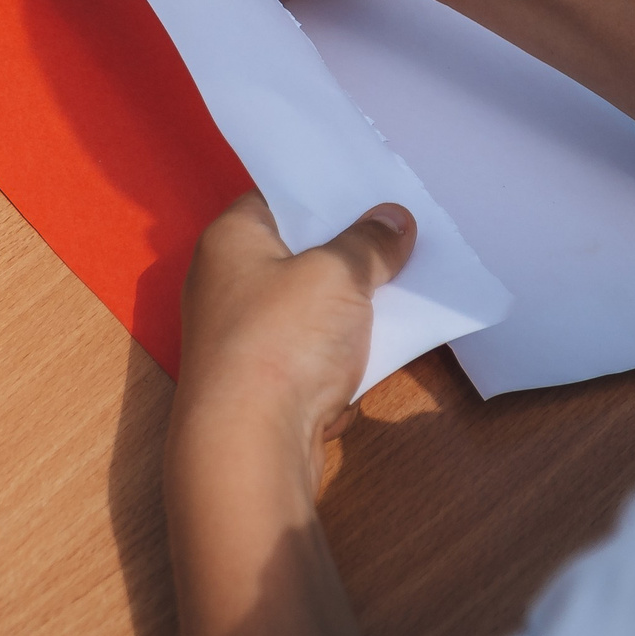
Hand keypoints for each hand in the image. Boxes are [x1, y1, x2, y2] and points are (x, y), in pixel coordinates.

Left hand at [173, 194, 415, 475]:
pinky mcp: (263, 383)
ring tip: (408, 282)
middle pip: (298, 253)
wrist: (249, 448)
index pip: (278, 197)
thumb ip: (370, 243)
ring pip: (310, 306)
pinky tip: (384, 345)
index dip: (326, 192)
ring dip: (351, 305)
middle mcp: (226, 283)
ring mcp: (243, 337)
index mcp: (230, 240)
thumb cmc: (282, 339)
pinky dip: (342, 351)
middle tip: (403, 232)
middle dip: (349, 249)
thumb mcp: (339, 274)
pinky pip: (312, 352)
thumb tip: (394, 218)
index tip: (375, 188)